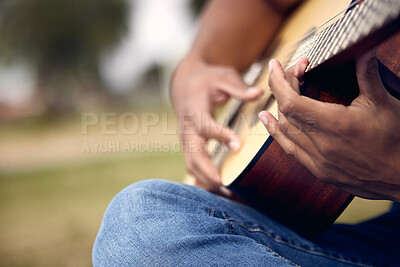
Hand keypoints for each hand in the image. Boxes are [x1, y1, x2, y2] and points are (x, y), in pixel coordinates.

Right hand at [172, 57, 261, 195]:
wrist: (185, 85)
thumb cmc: (207, 80)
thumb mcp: (222, 77)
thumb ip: (238, 88)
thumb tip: (258, 93)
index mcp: (195, 109)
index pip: (205, 126)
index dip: (220, 136)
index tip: (238, 146)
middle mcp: (188, 128)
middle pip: (193, 153)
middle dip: (207, 171)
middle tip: (226, 185)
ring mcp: (187, 140)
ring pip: (191, 165)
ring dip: (206, 180)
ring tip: (227, 194)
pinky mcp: (190, 147)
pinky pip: (193, 167)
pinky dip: (203, 181)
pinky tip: (218, 193)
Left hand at [259, 51, 399, 201]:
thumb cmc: (397, 141)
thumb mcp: (383, 103)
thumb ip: (367, 74)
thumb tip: (363, 48)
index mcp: (335, 125)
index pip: (290, 102)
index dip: (279, 81)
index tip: (276, 66)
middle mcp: (321, 145)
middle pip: (285, 112)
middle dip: (283, 88)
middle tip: (294, 72)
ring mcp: (318, 161)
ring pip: (285, 131)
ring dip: (278, 108)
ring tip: (280, 89)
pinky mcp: (319, 171)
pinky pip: (290, 149)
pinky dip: (278, 133)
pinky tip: (269, 121)